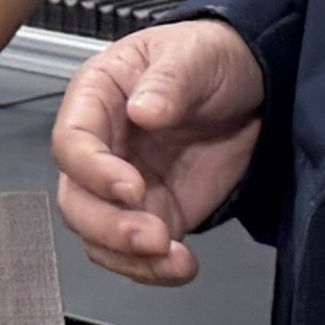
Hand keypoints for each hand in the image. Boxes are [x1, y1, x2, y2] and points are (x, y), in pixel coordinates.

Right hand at [50, 19, 264, 284]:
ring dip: (129, 257)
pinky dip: (154, 270)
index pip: (72, 142)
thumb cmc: (209, 56)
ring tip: (173, 258)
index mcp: (96, 99)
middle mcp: (102, 148)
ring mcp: (125, 187)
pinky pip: (137, 254)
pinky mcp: (156, 214)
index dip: (93, 171)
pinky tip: (182, 266)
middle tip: (152, 235)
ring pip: (99, 236)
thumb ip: (168, 81)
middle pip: (76, 200)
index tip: (132, 187)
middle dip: (108, 226)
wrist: (253, 85)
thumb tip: (143, 111)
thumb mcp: (193, 55)